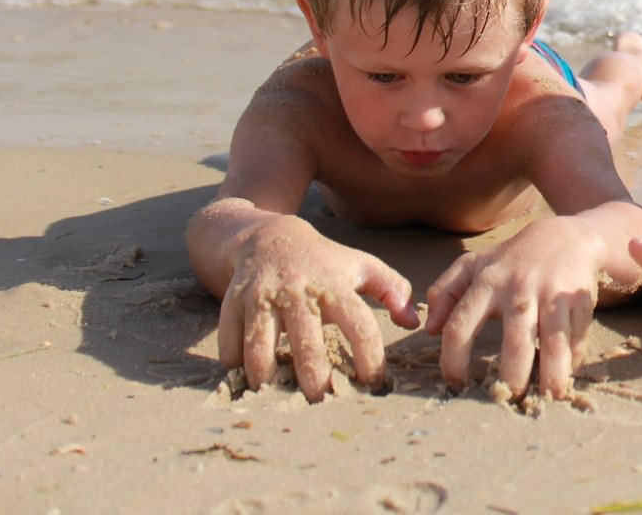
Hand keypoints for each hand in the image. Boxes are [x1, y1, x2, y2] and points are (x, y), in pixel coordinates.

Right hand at [217, 214, 418, 402]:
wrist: (269, 238)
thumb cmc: (323, 261)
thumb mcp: (361, 266)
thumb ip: (392, 290)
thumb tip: (413, 323)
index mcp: (334, 285)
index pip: (359, 325)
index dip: (370, 357)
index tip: (373, 382)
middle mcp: (298, 292)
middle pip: (307, 345)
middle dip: (315, 381)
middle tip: (323, 403)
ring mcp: (262, 297)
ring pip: (260, 348)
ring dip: (269, 378)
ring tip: (278, 397)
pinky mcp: (232, 302)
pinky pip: (229, 342)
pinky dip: (235, 365)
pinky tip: (248, 378)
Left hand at [424, 217, 606, 398]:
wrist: (566, 237)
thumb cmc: (512, 259)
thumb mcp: (473, 265)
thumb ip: (444, 292)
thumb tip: (429, 329)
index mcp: (486, 282)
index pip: (459, 327)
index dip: (453, 362)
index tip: (457, 384)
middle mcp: (519, 289)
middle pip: (514, 344)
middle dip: (511, 380)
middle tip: (506, 399)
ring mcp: (553, 294)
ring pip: (553, 345)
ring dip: (550, 379)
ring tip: (544, 399)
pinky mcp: (579, 300)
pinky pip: (576, 339)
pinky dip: (572, 361)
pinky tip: (564, 373)